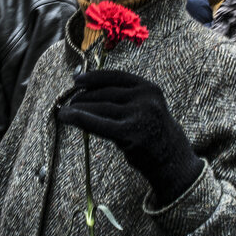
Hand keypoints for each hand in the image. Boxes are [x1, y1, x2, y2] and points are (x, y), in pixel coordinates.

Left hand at [58, 69, 202, 202]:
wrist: (171, 158)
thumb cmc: (150, 131)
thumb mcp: (142, 107)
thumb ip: (120, 97)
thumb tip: (83, 86)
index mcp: (148, 88)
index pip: (116, 77)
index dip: (93, 77)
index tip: (76, 80)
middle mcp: (145, 98)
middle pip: (105, 92)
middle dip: (83, 96)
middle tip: (69, 102)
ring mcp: (139, 115)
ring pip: (100, 107)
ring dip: (78, 108)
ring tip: (65, 111)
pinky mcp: (130, 133)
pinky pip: (99, 123)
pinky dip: (80, 119)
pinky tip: (67, 117)